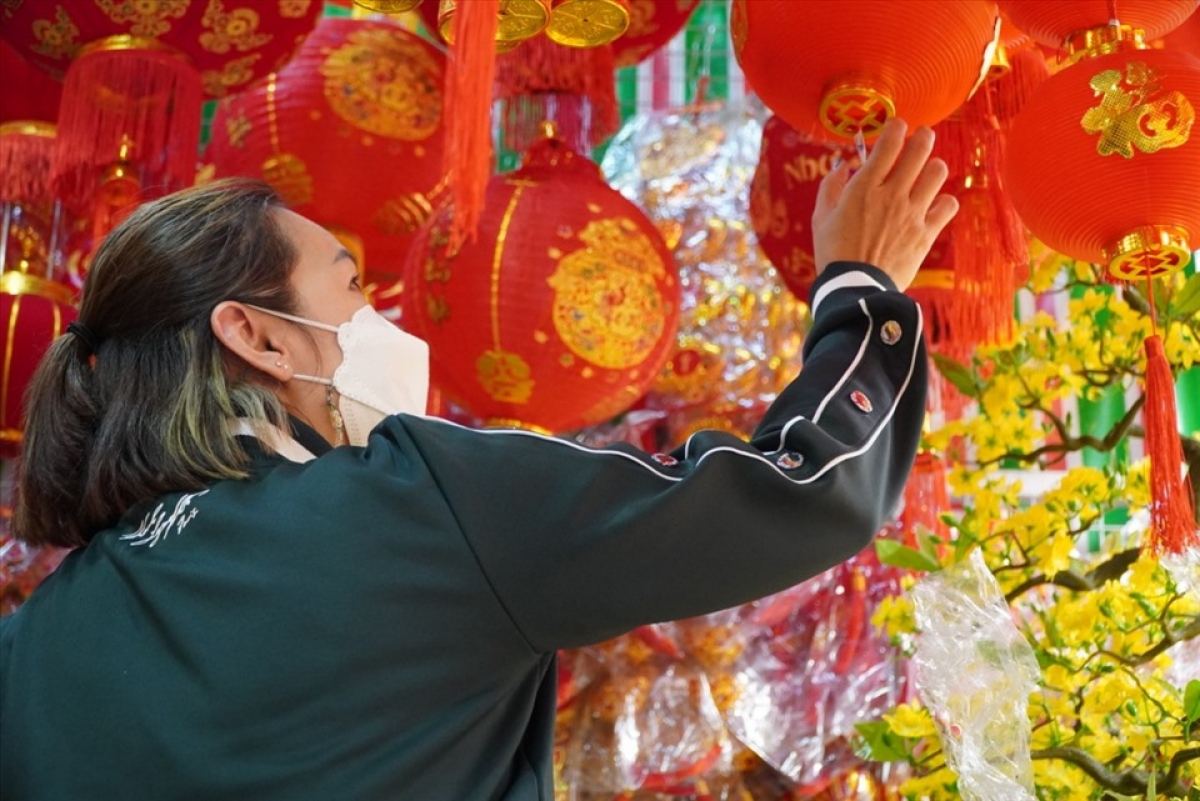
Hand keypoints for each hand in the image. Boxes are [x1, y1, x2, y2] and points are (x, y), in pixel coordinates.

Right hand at [811, 118, 958, 291]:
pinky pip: (948, 205)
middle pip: (920, 149)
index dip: (897, 127)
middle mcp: (892, 194)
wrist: (855, 288)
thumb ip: (831, 186)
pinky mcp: (926, 233)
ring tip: (926, 173)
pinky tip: (934, 204)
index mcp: (864, 187)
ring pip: (937, 172)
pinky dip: (944, 201)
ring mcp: (912, 213)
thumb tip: (843, 167)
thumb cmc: (833, 252)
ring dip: (932, 167)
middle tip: (921, 138)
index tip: (897, 127)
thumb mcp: (821, 217)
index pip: (890, 142)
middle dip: (922, 137)